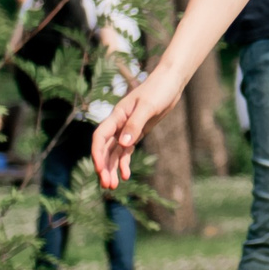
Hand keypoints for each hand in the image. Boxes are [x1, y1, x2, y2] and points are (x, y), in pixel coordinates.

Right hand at [92, 71, 181, 189]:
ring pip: (114, 152)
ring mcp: (127, 129)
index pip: (100, 138)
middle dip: (104, 167)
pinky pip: (126, 150)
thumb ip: (135, 124)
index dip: (97, 154)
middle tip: (107, 186)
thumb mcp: (148, 107)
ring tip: (112, 187)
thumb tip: (123, 144)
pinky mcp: (137, 132)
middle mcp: (118, 123)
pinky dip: (124, 163)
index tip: (100, 170)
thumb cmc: (159, 90)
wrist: (171, 82)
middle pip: (105, 149)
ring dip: (112, 169)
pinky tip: (125, 175)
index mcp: (117, 116)